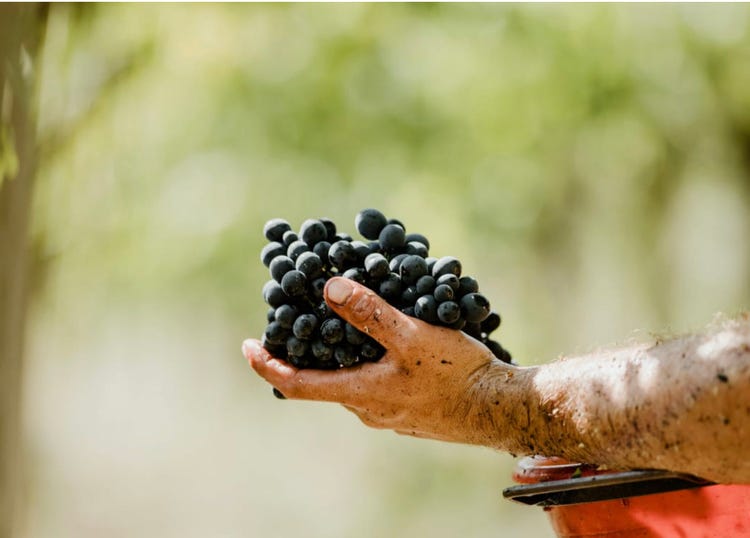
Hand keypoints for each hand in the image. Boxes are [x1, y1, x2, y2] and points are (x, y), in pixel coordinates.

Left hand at [243, 277, 519, 445]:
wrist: (498, 408)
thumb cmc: (456, 374)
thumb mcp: (411, 337)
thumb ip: (370, 314)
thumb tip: (329, 289)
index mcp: (359, 393)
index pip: (296, 383)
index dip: (267, 365)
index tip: (247, 346)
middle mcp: (367, 409)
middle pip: (323, 381)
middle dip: (309, 351)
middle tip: (303, 317)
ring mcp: (387, 414)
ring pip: (351, 382)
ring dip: (341, 355)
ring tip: (347, 321)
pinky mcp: (407, 412)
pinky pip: (374, 386)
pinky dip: (366, 362)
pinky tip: (387, 342)